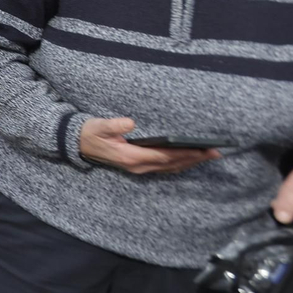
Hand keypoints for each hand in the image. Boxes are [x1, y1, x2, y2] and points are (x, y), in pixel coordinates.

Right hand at [78, 117, 219, 174]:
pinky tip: (189, 160)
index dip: (184, 153)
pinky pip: (164, 168)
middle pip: (172, 164)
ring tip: (208, 156)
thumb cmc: (89, 133)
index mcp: (130, 157)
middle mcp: (137, 166)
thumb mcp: (98, 126)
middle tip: (215, 153)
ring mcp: (138, 169)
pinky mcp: (139, 166)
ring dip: (190, 163)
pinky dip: (179, 164)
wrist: (77, 144)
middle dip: (194, 159)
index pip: (164, 156)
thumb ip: (113, 125)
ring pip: (170, 168)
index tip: (202, 149)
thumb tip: (130, 123)